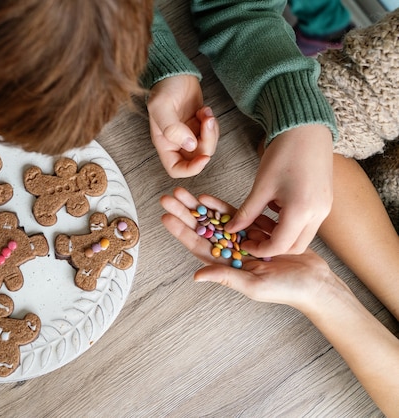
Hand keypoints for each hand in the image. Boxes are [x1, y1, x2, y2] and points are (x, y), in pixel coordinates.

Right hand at [147, 75, 218, 177]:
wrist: (175, 72)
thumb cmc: (163, 89)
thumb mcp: (161, 107)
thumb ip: (172, 129)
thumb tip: (190, 145)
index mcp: (164, 143)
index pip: (176, 169)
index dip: (191, 169)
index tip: (204, 157)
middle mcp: (176, 142)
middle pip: (196, 157)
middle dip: (207, 142)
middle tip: (207, 121)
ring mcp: (189, 134)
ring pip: (206, 146)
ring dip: (211, 131)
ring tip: (205, 112)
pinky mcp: (199, 125)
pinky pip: (211, 134)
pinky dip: (212, 123)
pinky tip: (204, 109)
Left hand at [160, 188, 338, 309]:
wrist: (316, 282)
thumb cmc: (286, 290)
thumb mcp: (255, 285)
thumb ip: (227, 278)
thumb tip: (197, 276)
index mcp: (227, 265)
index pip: (198, 245)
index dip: (181, 231)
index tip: (165, 217)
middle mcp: (232, 252)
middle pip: (203, 229)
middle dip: (185, 213)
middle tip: (167, 197)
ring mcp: (244, 239)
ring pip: (216, 219)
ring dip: (199, 206)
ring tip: (182, 192)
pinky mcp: (259, 230)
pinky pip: (236, 215)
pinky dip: (221, 206)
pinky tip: (206, 197)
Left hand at [225, 125, 333, 256]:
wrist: (308, 129)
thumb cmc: (283, 154)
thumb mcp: (261, 186)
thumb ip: (247, 212)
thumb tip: (231, 230)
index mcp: (302, 212)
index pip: (280, 246)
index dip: (259, 249)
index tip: (244, 244)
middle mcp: (319, 214)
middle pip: (294, 246)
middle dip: (272, 246)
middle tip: (251, 237)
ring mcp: (325, 208)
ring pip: (302, 236)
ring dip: (281, 235)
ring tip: (259, 221)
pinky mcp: (326, 201)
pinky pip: (308, 223)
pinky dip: (290, 224)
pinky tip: (274, 208)